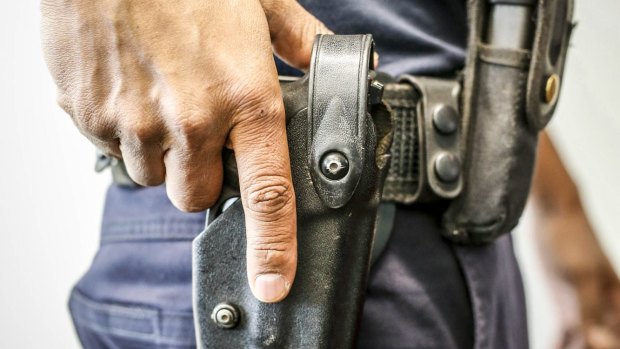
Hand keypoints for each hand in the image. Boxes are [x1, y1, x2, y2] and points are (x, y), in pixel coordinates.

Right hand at [41, 0, 330, 302]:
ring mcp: (133, 120)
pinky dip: (124, 131)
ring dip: (161, 153)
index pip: (268, 195)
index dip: (273, 248)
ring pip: (150, 176)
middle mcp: (190, 120)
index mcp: (244, 97)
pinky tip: (133, 88)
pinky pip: (111, 149)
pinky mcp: (90, 114)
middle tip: (202, 132)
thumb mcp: (262, 1)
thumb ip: (303, 42)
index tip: (272, 281)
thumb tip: (333, 63)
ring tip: (164, 99)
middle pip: (195, 196)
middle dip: (201, 177)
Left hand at [533, 132, 619, 347]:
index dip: (605, 345)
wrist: (554, 213)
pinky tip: (548, 348)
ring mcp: (584, 305)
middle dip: (589, 347)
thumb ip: (590, 310)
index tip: (589, 344)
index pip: (615, 338)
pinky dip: (558, 343)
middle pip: (603, 341)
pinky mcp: (564, 301)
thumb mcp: (581, 276)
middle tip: (570, 348)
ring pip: (583, 340)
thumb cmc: (573, 240)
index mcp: (619, 302)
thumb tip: (597, 343)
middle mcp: (606, 307)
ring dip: (572, 348)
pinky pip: (564, 332)